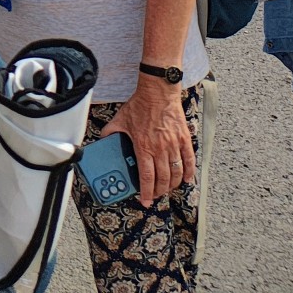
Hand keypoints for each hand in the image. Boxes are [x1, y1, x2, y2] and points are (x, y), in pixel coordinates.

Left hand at [100, 81, 193, 206]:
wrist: (158, 92)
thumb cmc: (139, 105)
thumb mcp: (120, 119)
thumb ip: (111, 132)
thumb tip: (103, 140)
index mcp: (143, 146)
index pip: (146, 176)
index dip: (147, 192)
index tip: (146, 201)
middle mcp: (160, 148)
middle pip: (163, 178)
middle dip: (159, 191)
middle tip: (156, 195)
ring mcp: (174, 144)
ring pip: (176, 172)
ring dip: (173, 184)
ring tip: (168, 189)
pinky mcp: (184, 139)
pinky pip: (189, 160)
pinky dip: (189, 172)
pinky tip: (186, 179)